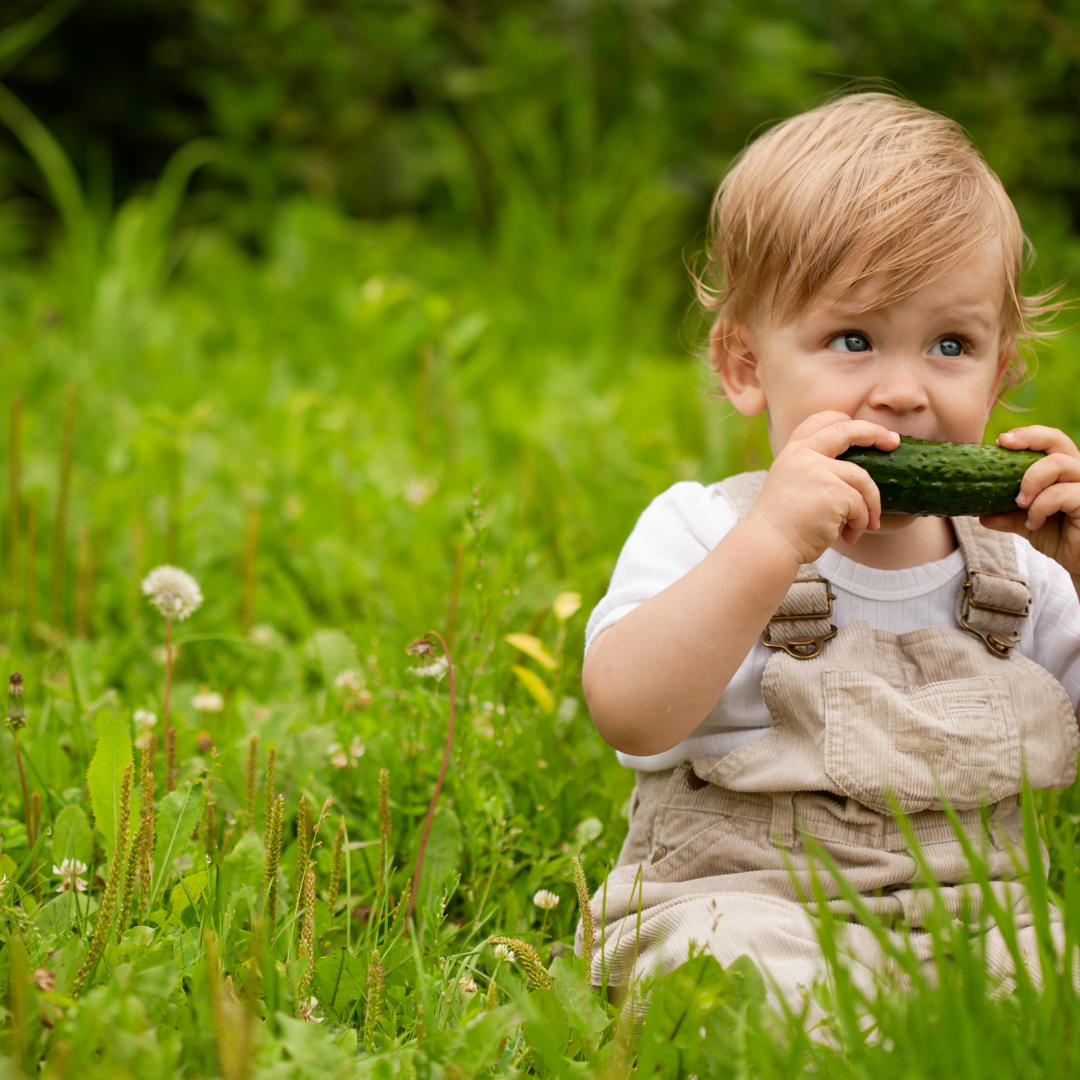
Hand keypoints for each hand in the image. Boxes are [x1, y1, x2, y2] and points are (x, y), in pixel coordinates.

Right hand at [746, 411, 899, 565]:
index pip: (819, 421)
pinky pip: (861, 506)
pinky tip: (847, 537)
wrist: (769, 545)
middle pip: (847, 431)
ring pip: (863, 479)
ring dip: (870, 505)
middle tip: (893, 442)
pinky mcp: (832, 492)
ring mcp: (818, 471)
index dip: (844, 420)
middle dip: (875, 432)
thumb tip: (851, 469)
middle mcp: (803, 455)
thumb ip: (812, 470)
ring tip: (865, 525)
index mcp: (792, 452)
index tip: (864, 430)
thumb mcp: (792, 485)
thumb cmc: (783, 524)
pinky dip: (860, 524)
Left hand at [980, 426, 1079, 575]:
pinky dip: (1040, 507)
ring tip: (1019, 502)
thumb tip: (980, 514)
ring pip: (1058, 463)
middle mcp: (1077, 470)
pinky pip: (1060, 494)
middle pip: (1057, 440)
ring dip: (1030, 480)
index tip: (1000, 441)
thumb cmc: (1059, 536)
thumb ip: (1006, 514)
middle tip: (1003, 447)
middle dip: (1028, 439)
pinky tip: (1033, 522)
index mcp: (1063, 469)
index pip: (1047, 440)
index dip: (1026, 435)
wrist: (1079, 560)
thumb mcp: (1026, 522)